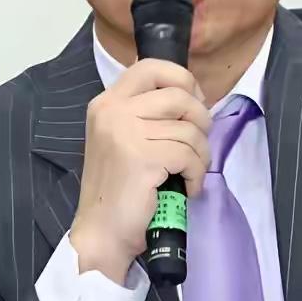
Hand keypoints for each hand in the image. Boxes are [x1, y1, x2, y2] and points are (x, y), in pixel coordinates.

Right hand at [69, 59, 210, 283]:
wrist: (101, 233)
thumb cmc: (118, 189)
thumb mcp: (122, 138)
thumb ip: (145, 113)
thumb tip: (193, 97)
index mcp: (107, 102)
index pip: (151, 67)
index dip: (182, 78)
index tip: (195, 101)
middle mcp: (112, 111)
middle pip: (178, 95)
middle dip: (201, 119)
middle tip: (198, 143)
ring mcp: (125, 133)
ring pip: (189, 129)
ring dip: (200, 154)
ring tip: (190, 173)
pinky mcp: (142, 157)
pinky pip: (189, 155)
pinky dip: (197, 174)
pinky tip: (187, 187)